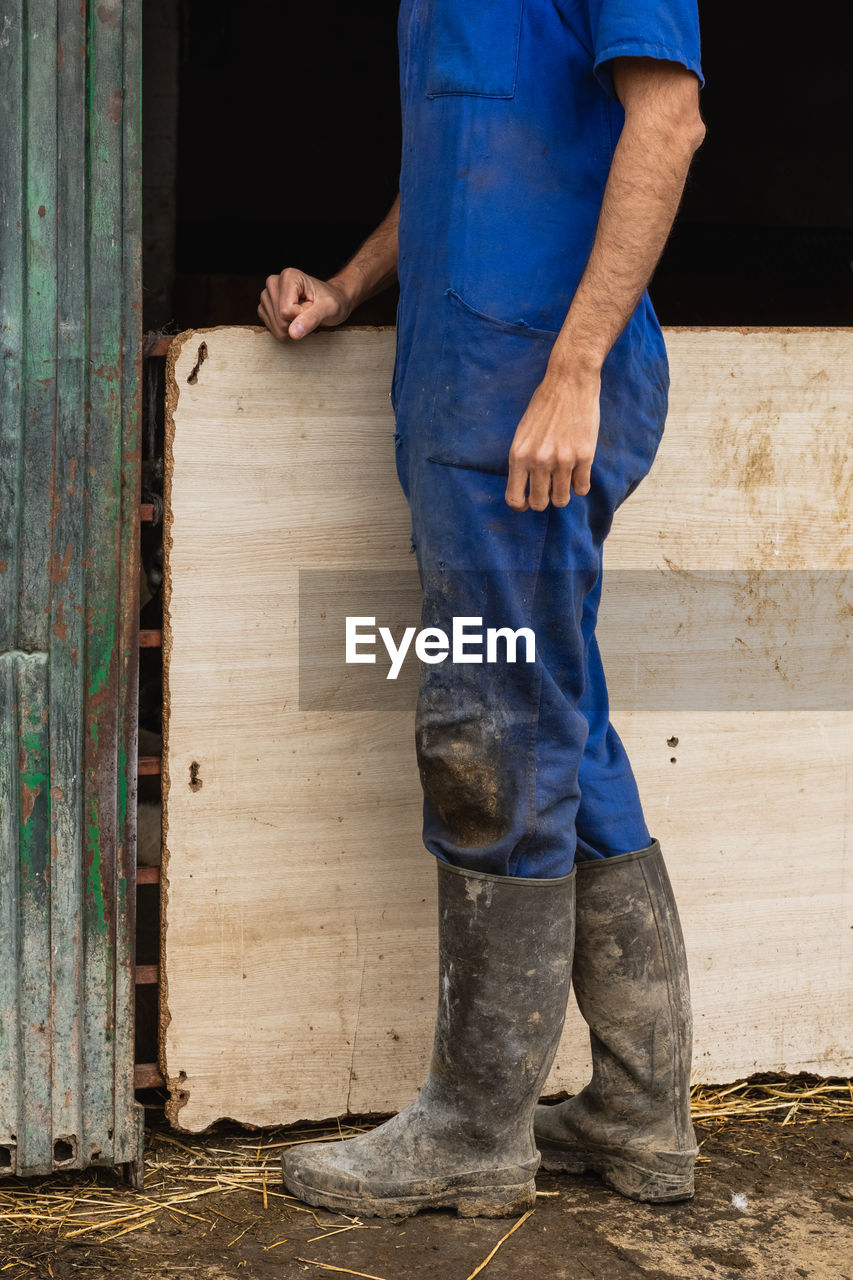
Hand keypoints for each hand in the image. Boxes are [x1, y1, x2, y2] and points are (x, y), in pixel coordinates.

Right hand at [258, 268, 351, 341]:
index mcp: (289, 276)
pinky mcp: (265, 306)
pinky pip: (271, 328)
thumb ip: (312, 319)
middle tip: (308, 312)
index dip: (302, 316)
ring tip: (302, 314)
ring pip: (275, 326)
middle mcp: (274, 282)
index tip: (312, 307)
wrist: (332, 301)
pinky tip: (294, 319)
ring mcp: (267, 294)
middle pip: (279, 319)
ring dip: (291, 327)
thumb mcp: (329, 308)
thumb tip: (293, 333)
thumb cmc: (333, 301)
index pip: (286, 311)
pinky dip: (285, 329)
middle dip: (296, 323)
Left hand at [505, 368, 600, 510]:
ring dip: (562, 495)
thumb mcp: (522, 433)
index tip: (527, 502)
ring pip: (562, 500)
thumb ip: (522, 459)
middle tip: (548, 489)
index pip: (514, 497)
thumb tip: (525, 486)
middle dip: (543, 500)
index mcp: (518, 455)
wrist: (570, 382)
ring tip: (563, 481)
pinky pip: (582, 489)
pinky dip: (580, 486)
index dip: (521, 505)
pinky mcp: (584, 456)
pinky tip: (578, 474)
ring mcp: (563, 460)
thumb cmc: (544, 405)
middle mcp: (539, 461)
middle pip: (540, 503)